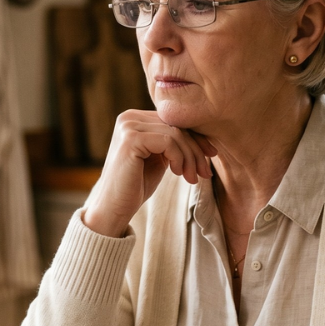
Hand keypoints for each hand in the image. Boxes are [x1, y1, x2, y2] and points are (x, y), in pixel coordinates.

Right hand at [82, 111, 216, 237]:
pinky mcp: (130, 139)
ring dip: (190, 157)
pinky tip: (177, 173)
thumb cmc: (136, 185)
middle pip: (176, 125)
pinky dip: (179, 158)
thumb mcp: (159, 158)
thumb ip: (173, 143)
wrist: (113, 208)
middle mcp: (129, 117)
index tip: (210, 156)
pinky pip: (168, 141)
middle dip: (196, 150)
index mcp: (135, 118)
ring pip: (176, 134)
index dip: (196, 138)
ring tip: (191, 177)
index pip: (174, 121)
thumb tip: (205, 137)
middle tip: (204, 173)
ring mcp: (128, 126)